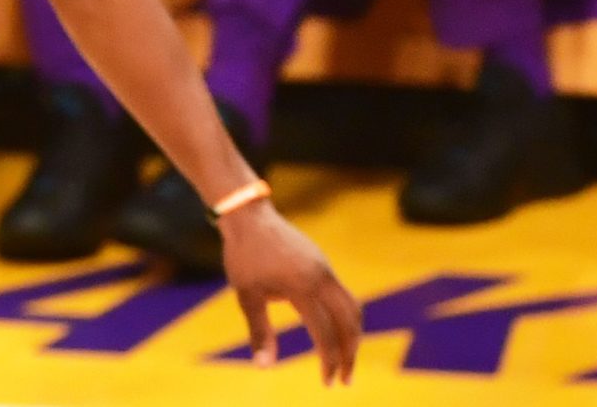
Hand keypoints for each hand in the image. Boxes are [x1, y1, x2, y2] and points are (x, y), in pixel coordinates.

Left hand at [220, 201, 360, 382]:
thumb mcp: (246, 295)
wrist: (248, 214)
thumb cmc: (243, 255)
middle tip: (345, 379)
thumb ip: (259, 331)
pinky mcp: (324, 264)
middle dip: (350, 354)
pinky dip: (347, 318)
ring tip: (345, 359)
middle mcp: (321, 278)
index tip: (327, 381)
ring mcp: (326, 269)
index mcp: (302, 288)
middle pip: (349, 323)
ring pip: (353, 308)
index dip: (329, 361)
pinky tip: (337, 332)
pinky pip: (345, 295)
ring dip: (353, 336)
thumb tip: (263, 367)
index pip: (325, 333)